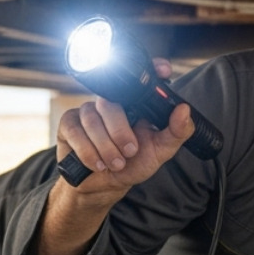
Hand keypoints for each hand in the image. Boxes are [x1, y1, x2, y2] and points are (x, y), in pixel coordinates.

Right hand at [54, 59, 193, 196]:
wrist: (104, 186)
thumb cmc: (132, 164)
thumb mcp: (160, 152)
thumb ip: (176, 133)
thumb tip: (184, 110)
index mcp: (134, 104)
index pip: (141, 77)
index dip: (151, 68)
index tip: (164, 70)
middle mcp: (110, 103)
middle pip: (110, 104)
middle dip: (120, 131)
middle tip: (130, 151)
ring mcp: (87, 111)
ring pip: (91, 119)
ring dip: (105, 147)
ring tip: (115, 164)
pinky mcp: (68, 124)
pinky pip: (75, 130)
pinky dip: (87, 151)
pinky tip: (97, 164)